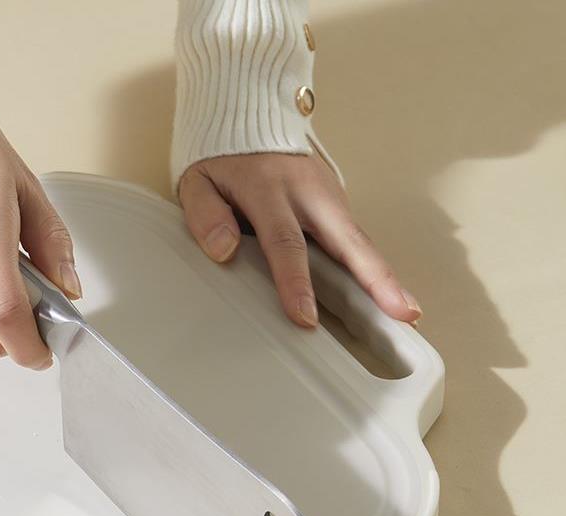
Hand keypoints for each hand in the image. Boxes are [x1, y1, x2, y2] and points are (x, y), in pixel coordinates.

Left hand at [179, 152, 420, 327]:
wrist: (249, 108)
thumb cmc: (222, 154)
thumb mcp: (197, 179)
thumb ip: (205, 215)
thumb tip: (223, 251)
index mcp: (269, 187)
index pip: (284, 241)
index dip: (295, 281)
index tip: (305, 317)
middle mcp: (309, 192)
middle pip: (347, 240)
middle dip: (376, 278)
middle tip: (401, 311)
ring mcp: (329, 196)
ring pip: (360, 241)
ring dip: (385, 277)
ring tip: (408, 313)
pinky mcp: (337, 203)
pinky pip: (355, 240)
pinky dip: (374, 268)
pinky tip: (390, 298)